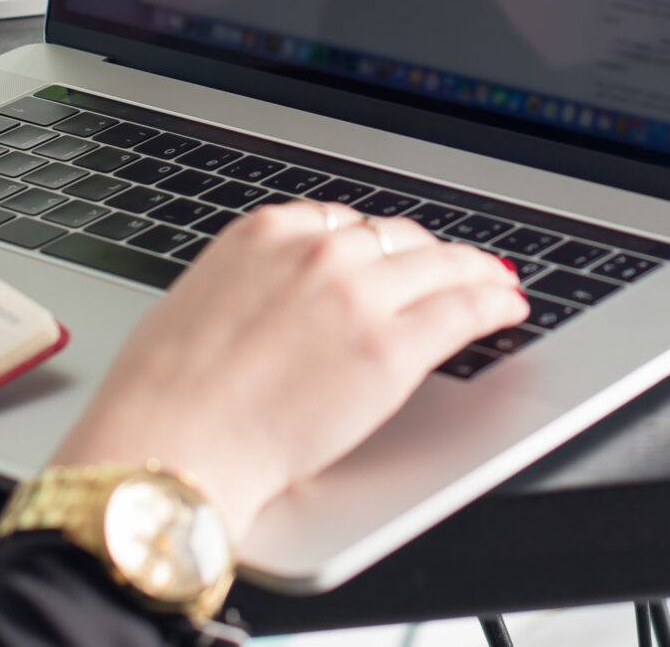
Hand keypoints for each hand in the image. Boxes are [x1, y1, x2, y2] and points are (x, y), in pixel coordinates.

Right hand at [48, 201, 527, 541]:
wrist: (169, 446)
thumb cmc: (163, 394)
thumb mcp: (201, 300)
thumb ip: (253, 283)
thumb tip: (277, 299)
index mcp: (268, 232)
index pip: (344, 224)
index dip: (376, 244)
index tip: (391, 255)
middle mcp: (320, 251)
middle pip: (397, 239)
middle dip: (424, 256)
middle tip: (448, 269)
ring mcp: (362, 296)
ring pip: (441, 267)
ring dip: (475, 272)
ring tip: (494, 282)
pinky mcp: (393, 348)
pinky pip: (462, 312)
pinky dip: (492, 305)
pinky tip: (506, 307)